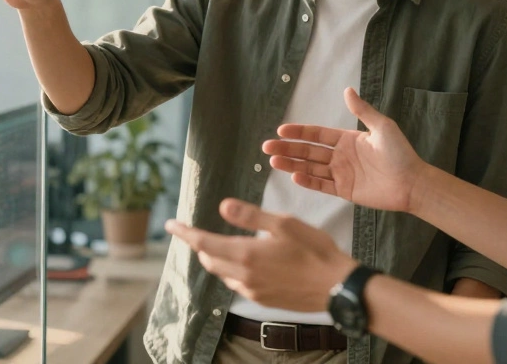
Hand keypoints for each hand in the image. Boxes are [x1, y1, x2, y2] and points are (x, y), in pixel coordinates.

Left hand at [165, 199, 357, 311]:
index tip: (170, 225)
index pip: (203, 243)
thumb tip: (222, 206)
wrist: (336, 287)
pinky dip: (232, 271)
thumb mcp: (283, 224)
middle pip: (209, 260)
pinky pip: (238, 285)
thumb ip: (250, 216)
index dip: (184, 233)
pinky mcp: (264, 300)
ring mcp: (253, 291)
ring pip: (223, 274)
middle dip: (199, 246)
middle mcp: (244, 276)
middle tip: (195, 233)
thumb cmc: (314, 251)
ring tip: (218, 246)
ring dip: (215, 259)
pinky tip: (244, 264)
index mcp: (246, 254)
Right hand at [265, 87, 428, 212]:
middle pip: (308, 151)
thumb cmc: (401, 153)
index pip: (317, 135)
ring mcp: (342, 174)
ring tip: (273, 161)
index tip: (281, 130)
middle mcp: (341, 156)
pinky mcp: (345, 191)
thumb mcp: (382, 127)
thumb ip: (362, 111)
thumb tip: (347, 90)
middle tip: (267, 147)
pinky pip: (322, 185)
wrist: (413, 183)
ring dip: (292, 164)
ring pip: (311, 168)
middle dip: (287, 149)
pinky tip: (294, 176)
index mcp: (347, 139)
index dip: (298, 133)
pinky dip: (308, 181)